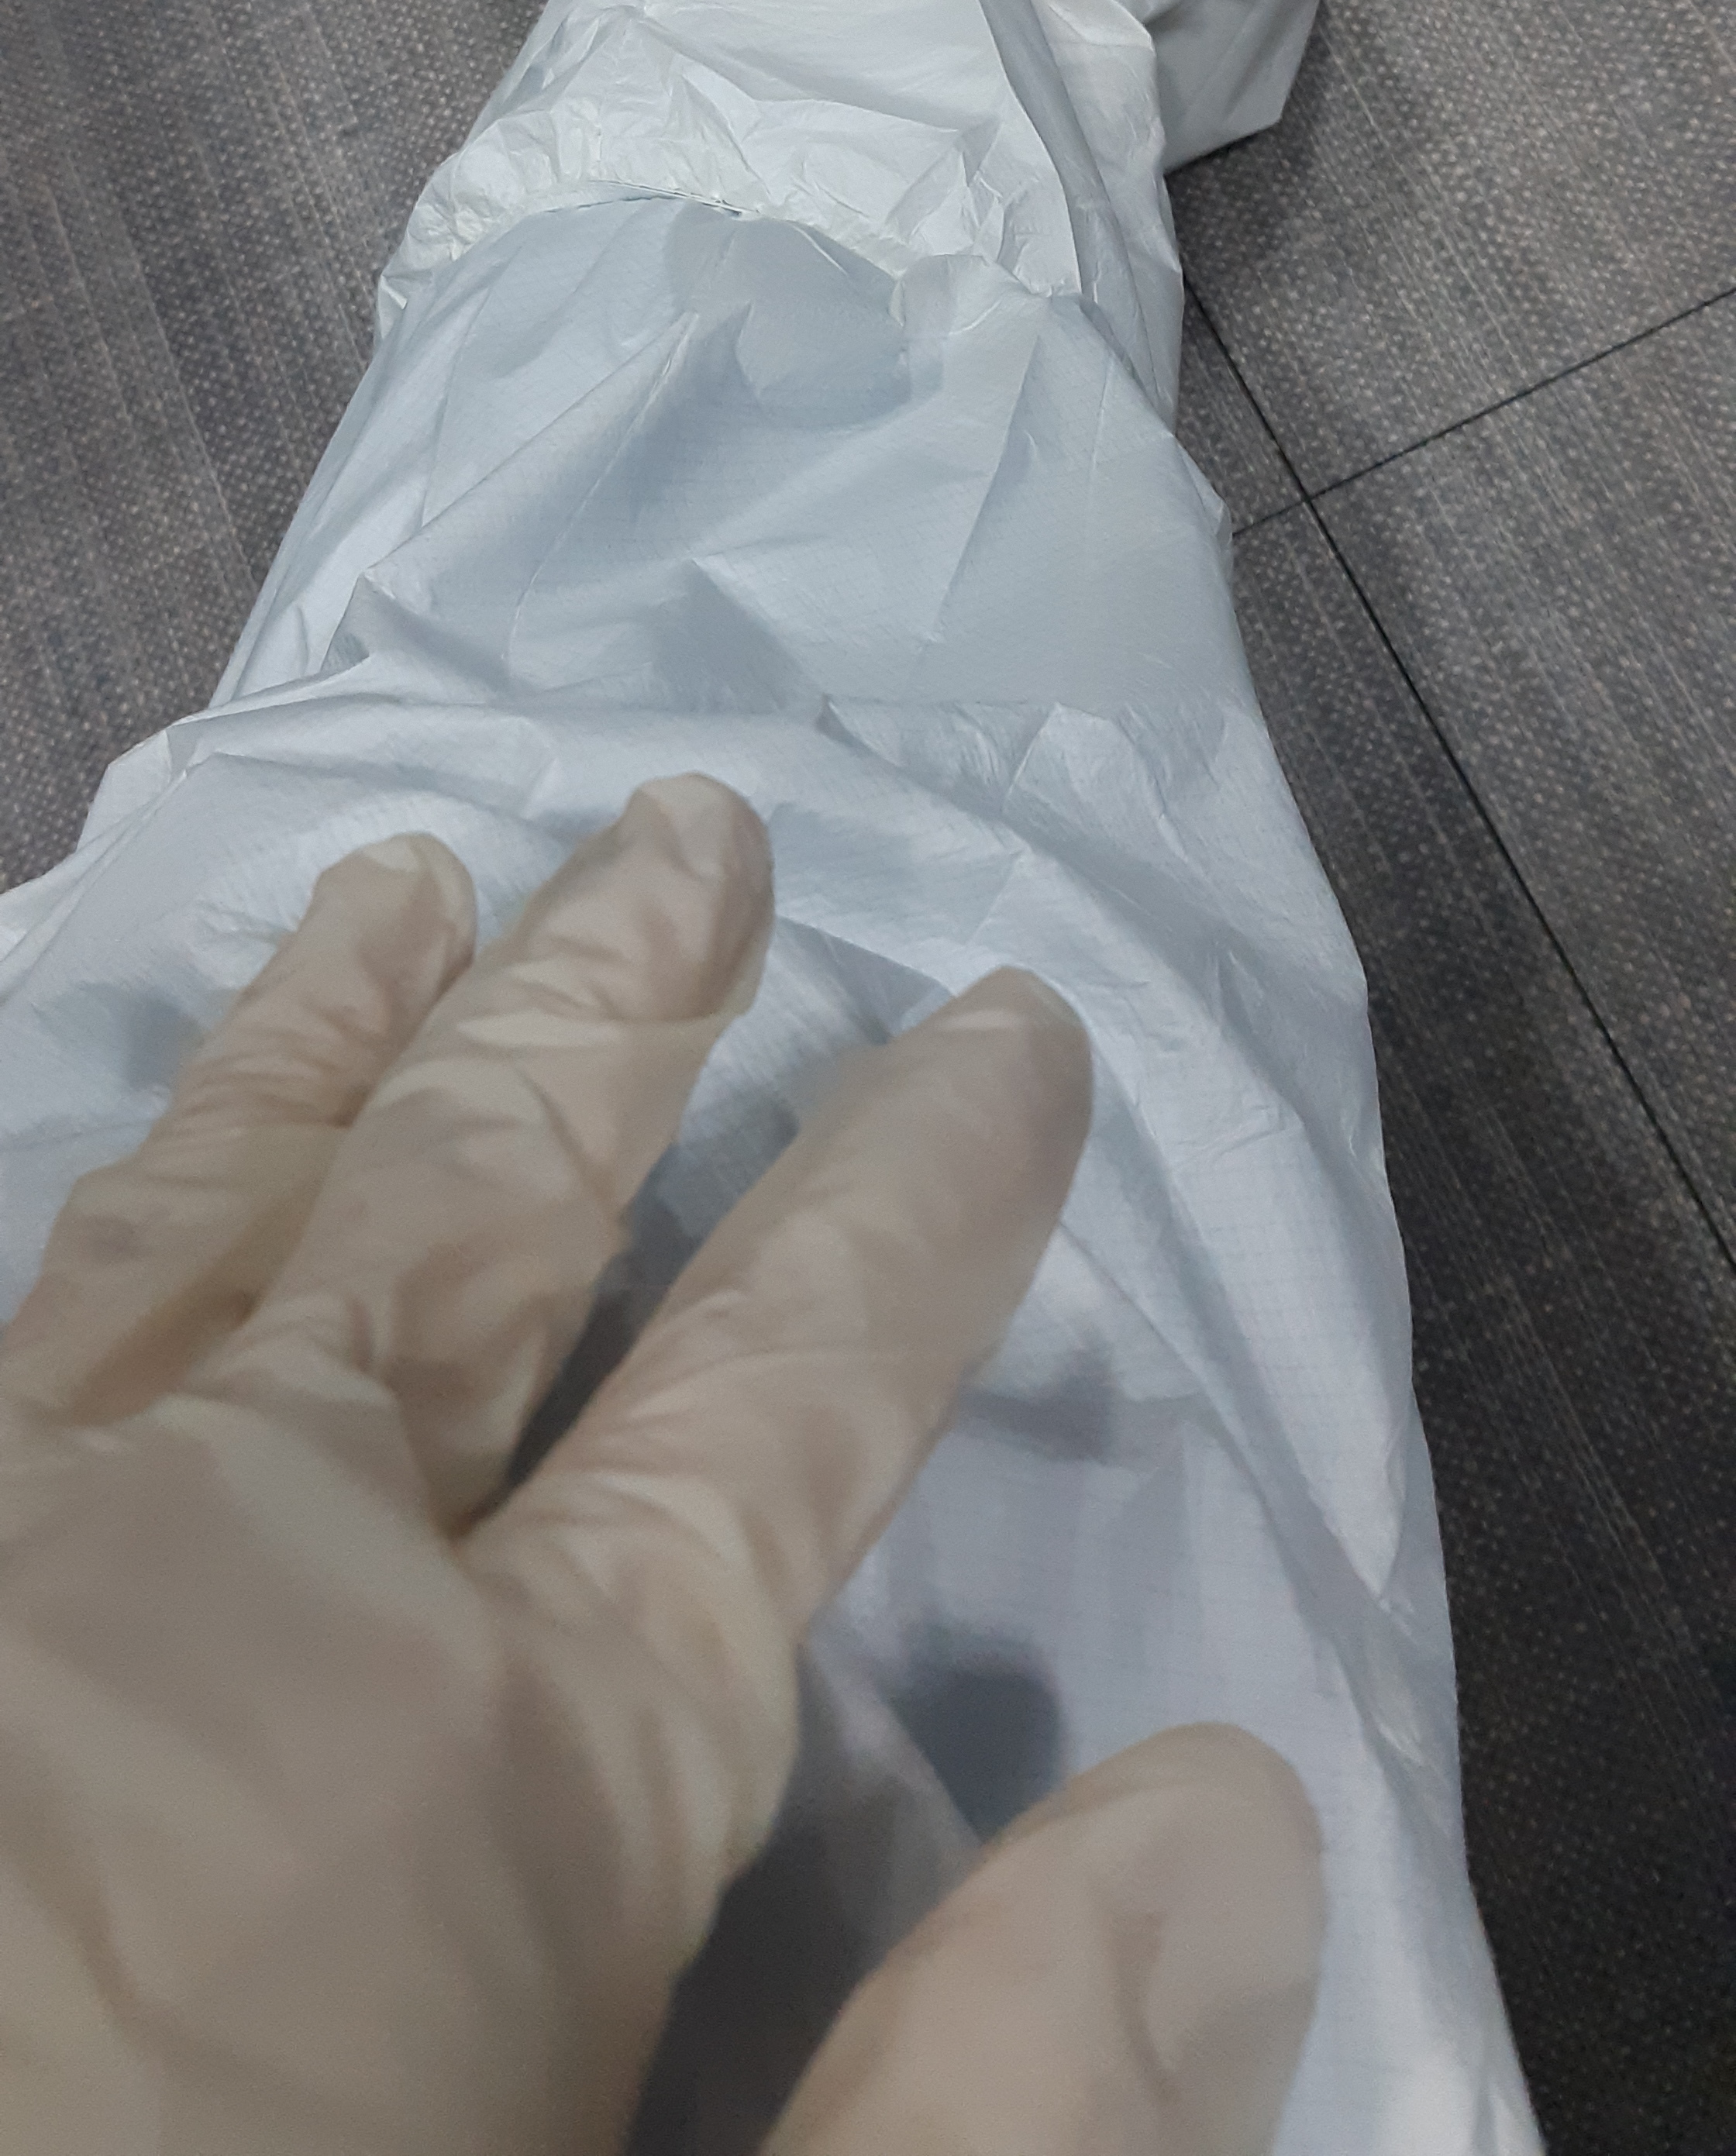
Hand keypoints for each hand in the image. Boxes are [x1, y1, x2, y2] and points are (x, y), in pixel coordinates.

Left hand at [0, 777, 1320, 2153]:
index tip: (1005, 1024)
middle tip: (685, 823)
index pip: (780, 1400)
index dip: (917, 1202)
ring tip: (393, 891)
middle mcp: (234, 1589)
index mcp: (498, 1771)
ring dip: (318, 1044)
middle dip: (610, 1011)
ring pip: (181, 1222)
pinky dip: (50, 1217)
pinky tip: (57, 1178)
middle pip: (475, 1216)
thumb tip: (1230, 1820)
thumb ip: (980, 2116)